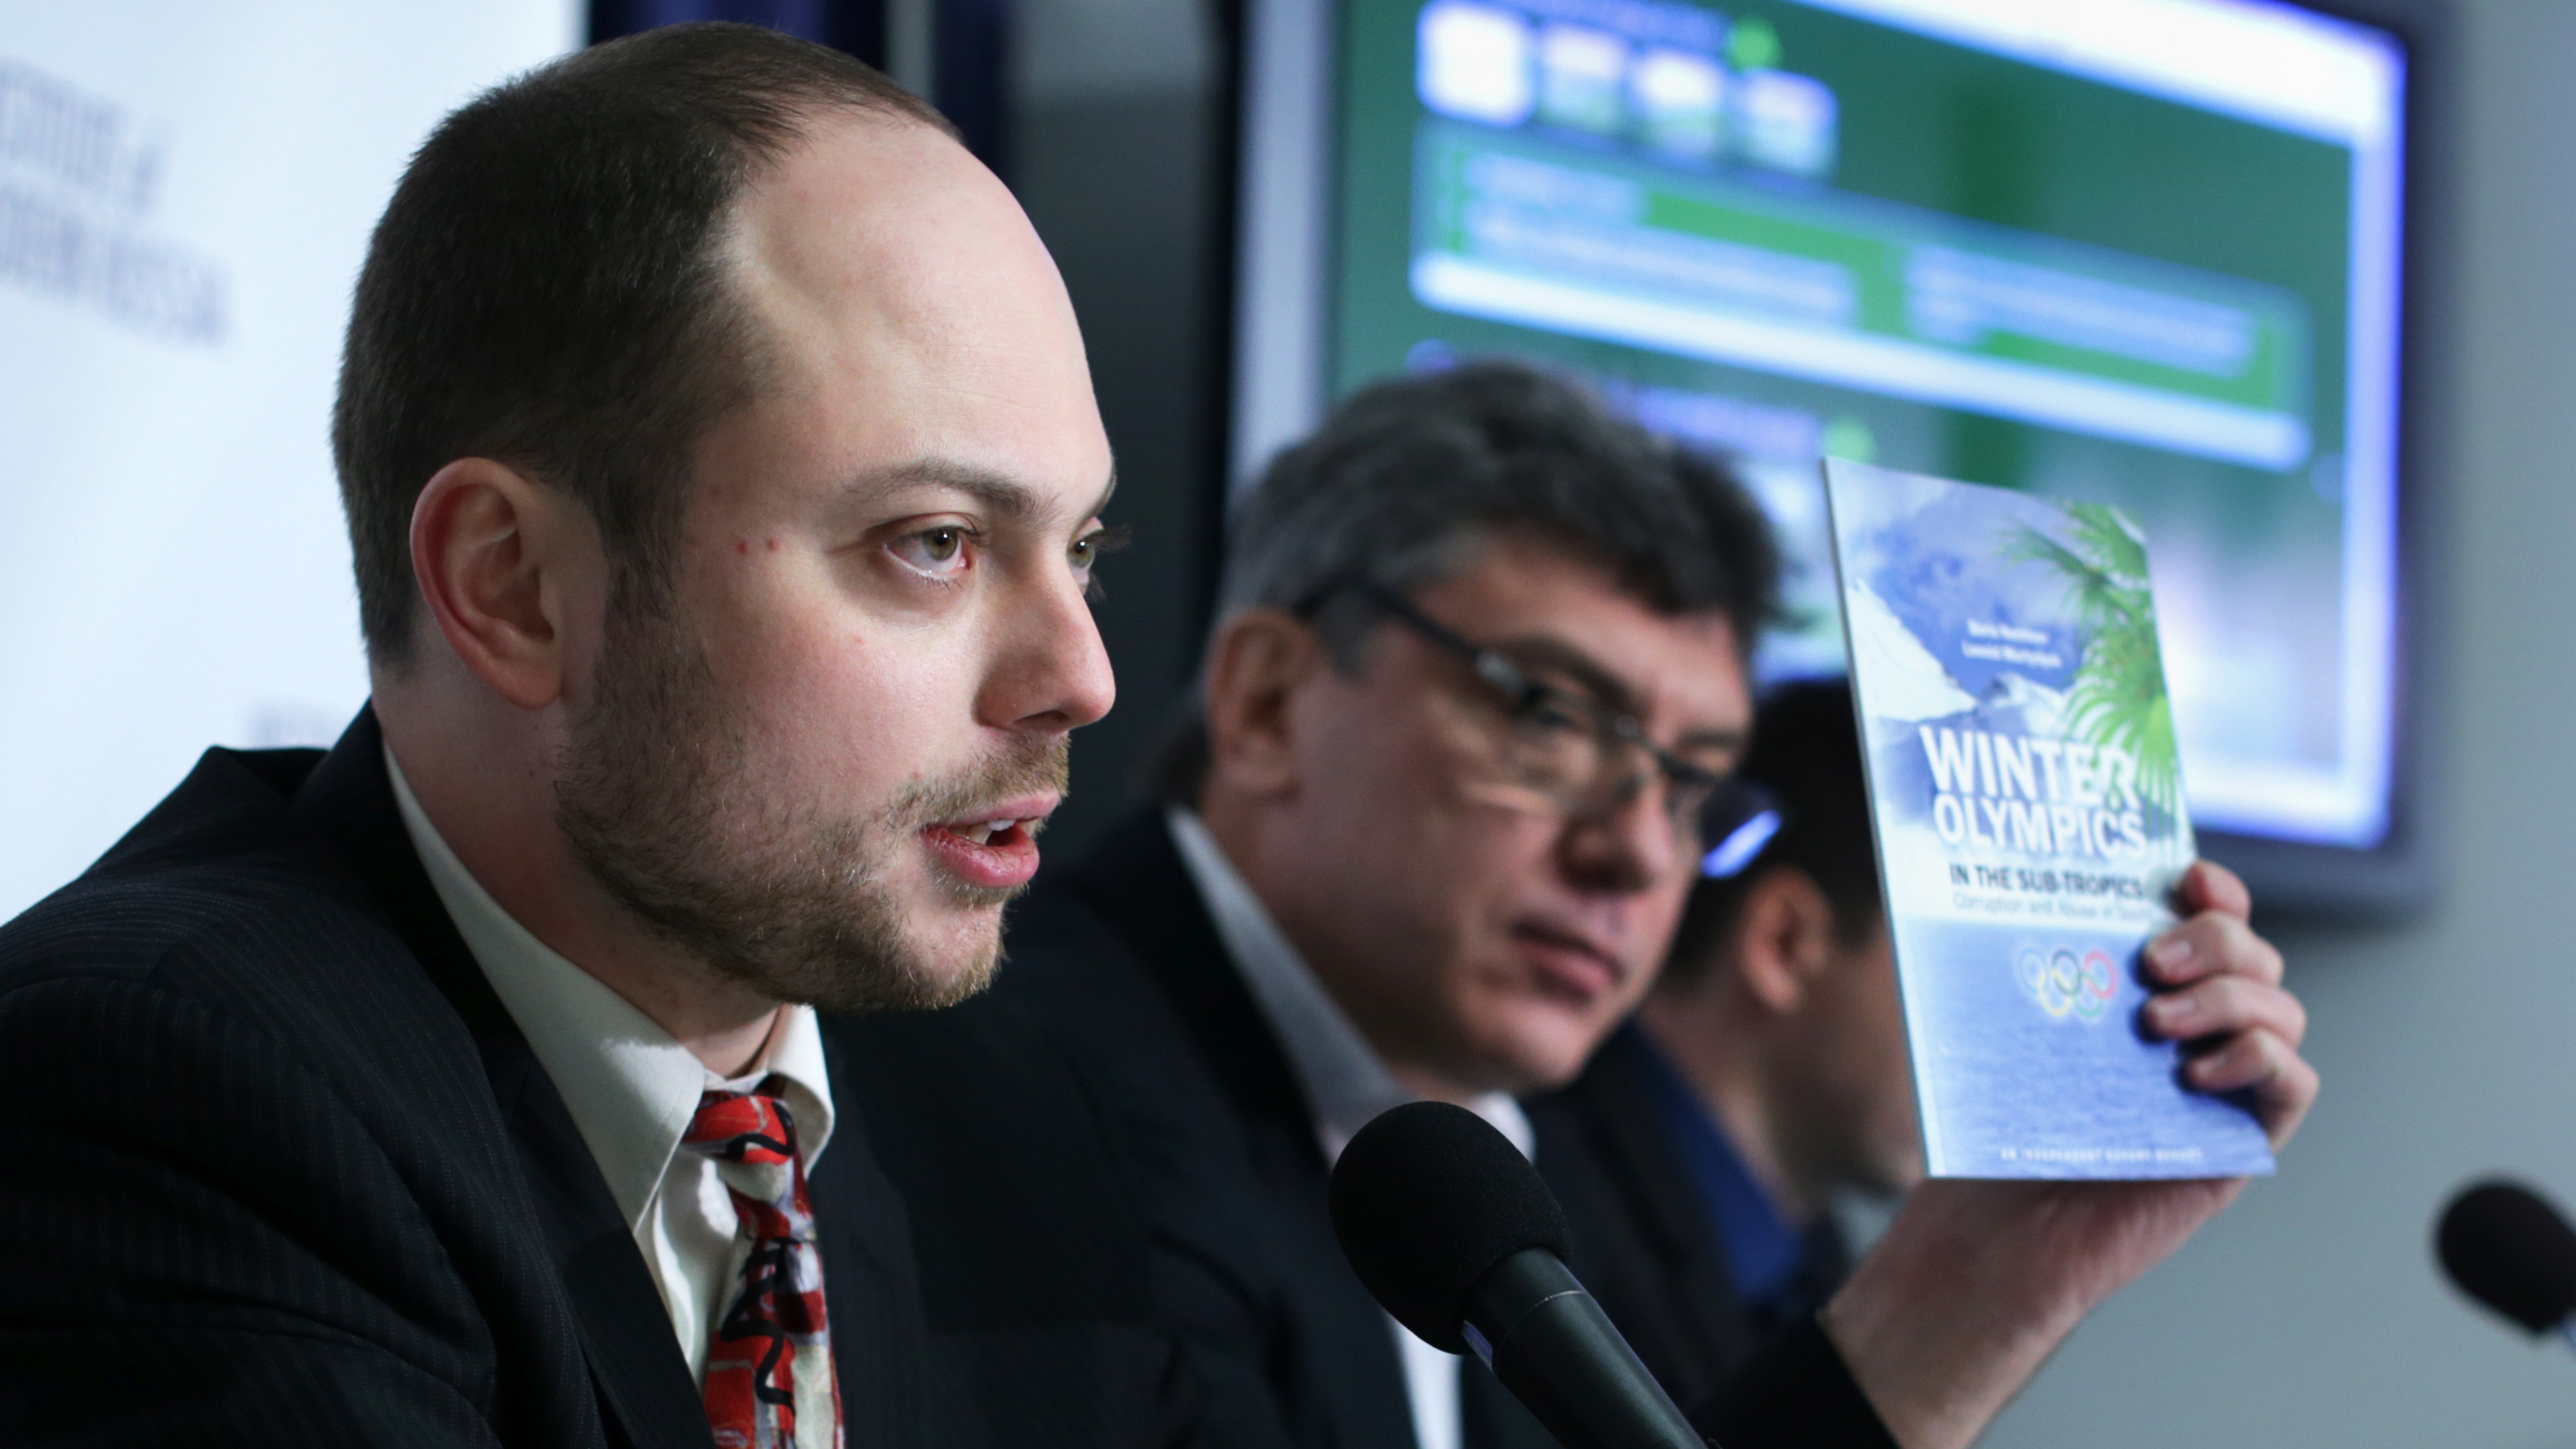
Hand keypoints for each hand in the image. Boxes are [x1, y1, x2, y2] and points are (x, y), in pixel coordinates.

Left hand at [1819, 860, 2317, 1448]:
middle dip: (2217, 940)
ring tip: (2157, 1024)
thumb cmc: (2004, 1127)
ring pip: (2281, 1007)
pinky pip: (2295, 1081)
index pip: (2210, 917)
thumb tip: (1998, 887)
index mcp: (2150, 989)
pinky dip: (2259, 1061)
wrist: (2004, 1229)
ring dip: (2230, 999)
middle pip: (2254, 954)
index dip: (2214, 889)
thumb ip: (2029, 966)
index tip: (2186, 876)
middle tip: (2152, 960)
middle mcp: (2199, 1027)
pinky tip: (2196, 1075)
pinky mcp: (2244, 1138)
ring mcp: (2229, 1081)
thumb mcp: (2009, 1030)